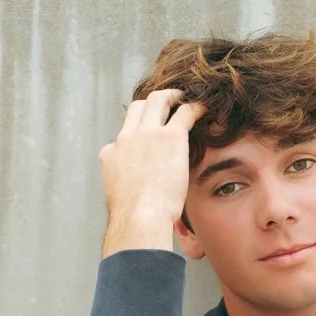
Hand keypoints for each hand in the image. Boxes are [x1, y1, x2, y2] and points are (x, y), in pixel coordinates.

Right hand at [99, 88, 204, 256]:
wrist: (139, 218)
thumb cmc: (132, 219)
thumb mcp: (118, 197)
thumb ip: (123, 187)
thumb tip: (129, 197)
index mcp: (111, 153)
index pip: (123, 133)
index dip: (138, 129)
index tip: (150, 132)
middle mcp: (126, 138)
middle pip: (138, 107)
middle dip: (153, 102)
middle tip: (168, 102)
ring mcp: (147, 134)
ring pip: (158, 100)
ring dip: (172, 97)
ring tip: (185, 98)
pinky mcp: (170, 137)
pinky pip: (185, 112)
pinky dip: (195, 107)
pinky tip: (204, 108)